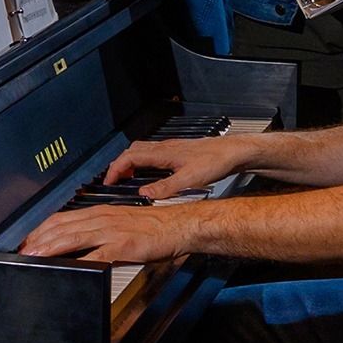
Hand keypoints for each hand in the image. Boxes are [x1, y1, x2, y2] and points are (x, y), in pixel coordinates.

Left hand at [21, 201, 197, 264]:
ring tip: (35, 256)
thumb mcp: (122, 224)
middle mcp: (102, 218)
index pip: (62, 218)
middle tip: (22, 251)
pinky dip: (81, 260)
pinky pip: (98, 254)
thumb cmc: (155, 227)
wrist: (180, 225)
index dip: (42, 229)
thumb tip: (82, 245)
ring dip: (50, 247)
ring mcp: (112, 231)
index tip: (28, 240)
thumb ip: (101, 233)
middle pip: (62, 226)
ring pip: (73, 236)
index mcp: (101, 213)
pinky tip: (69, 266)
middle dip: (38, 239)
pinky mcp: (123, 246)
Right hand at [103, 135, 243, 197]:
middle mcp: (164, 147)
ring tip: (128, 177)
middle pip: (132, 151)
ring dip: (131, 163)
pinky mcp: (179, 151)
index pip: (129, 158)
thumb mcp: (189, 179)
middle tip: (115, 180)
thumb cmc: (216, 161)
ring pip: (142, 150)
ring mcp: (171, 147)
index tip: (108, 182)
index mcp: (163, 153)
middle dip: (119, 165)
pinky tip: (152, 173)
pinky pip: (152, 153)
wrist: (234, 151)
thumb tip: (144, 194)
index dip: (115, 170)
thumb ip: (165, 187)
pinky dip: (144, 162)